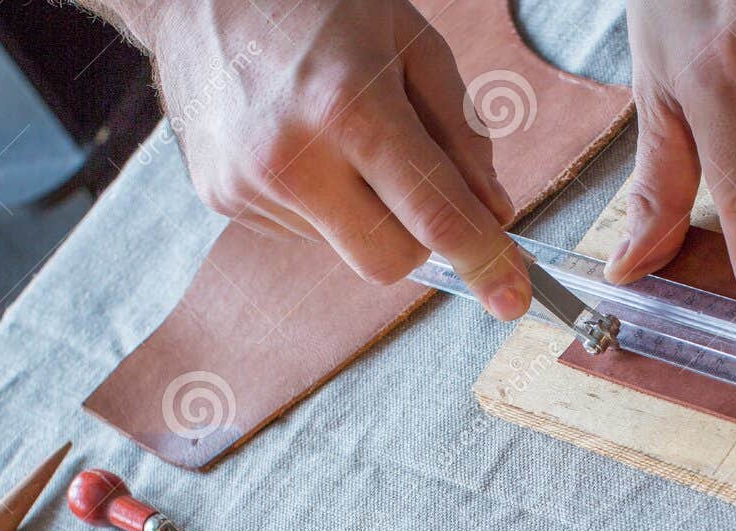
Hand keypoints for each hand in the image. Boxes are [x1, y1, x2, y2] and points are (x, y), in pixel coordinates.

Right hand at [97, 0, 531, 319]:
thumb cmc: (317, 4)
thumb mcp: (412, 41)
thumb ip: (462, 132)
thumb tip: (494, 212)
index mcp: (349, 108)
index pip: (432, 217)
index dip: (483, 262)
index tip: (513, 297)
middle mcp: (292, 158)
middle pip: (391, 261)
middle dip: (420, 238)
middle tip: (417, 180)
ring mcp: (249, 186)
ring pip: (347, 248)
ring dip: (365, 212)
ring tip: (337, 134)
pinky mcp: (222, 199)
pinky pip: (306, 231)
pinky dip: (323, 203)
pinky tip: (303, 143)